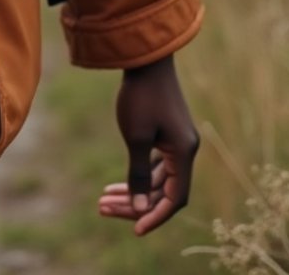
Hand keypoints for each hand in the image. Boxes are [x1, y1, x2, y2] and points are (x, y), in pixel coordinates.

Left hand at [98, 54, 198, 235]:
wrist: (145, 57)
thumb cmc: (140, 95)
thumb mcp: (136, 137)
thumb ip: (138, 174)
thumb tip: (139, 208)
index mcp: (184, 153)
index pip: (175, 199)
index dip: (155, 216)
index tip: (135, 230)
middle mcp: (185, 150)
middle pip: (162, 190)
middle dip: (134, 204)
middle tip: (103, 208)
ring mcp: (176, 140)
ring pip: (156, 178)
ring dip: (132, 191)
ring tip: (103, 200)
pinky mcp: (166, 131)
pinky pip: (154, 164)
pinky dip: (137, 175)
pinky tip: (117, 183)